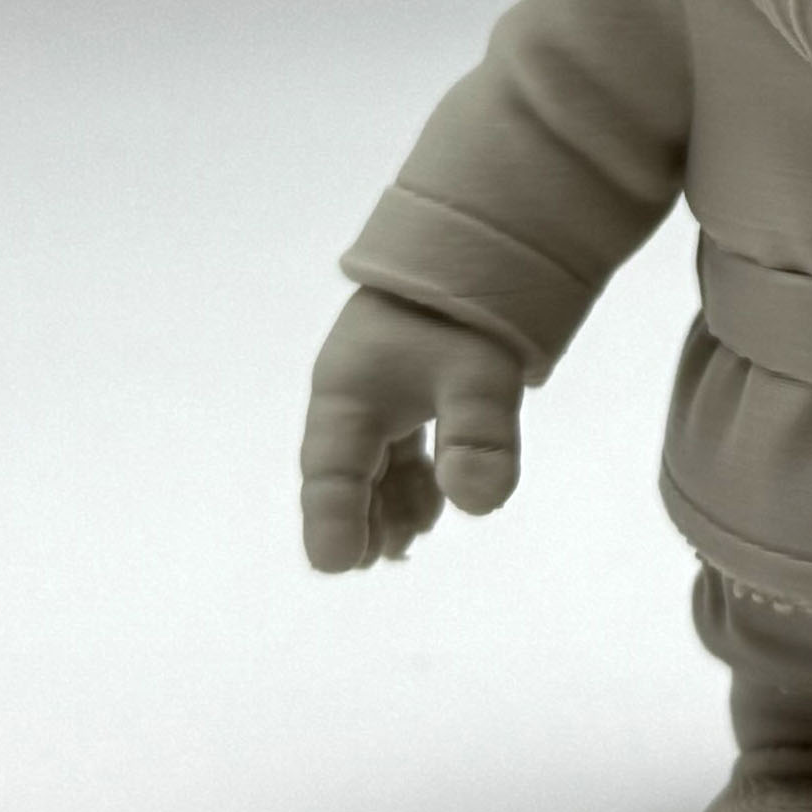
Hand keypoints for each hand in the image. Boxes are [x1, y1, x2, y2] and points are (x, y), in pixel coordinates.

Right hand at [300, 288, 529, 571]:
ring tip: (405, 545)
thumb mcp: (481, 375)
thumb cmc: (467, 310)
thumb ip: (479, 437)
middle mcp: (355, 395)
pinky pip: (397, 446)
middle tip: (373, 562)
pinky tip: (433, 507)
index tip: (338, 568)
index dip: (331, 521)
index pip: (331, 470)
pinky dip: (410, 479)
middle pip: (345, 471)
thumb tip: (477, 504)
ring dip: (385, 504)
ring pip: (372, 461)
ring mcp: (381, 390)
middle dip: (356, 519)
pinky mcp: (411, 386)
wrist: (479, 243)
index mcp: (350, 392)